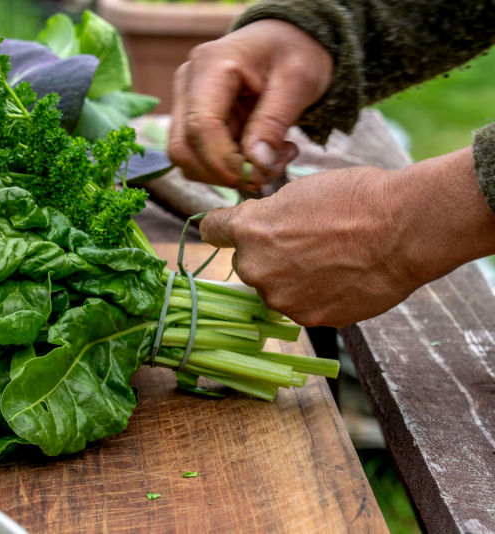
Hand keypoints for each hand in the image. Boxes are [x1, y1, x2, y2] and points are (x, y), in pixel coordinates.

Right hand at [167, 19, 333, 188]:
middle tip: (269, 172)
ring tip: (270, 160)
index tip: (261, 175)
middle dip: (224, 173)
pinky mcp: (190, 118)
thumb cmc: (294, 52)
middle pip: (184, 148)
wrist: (286, 41)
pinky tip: (259, 154)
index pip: (201, 127)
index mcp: (210, 65)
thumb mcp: (298, 82)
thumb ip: (274, 122)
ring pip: (186, 158)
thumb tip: (256, 165)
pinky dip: (226, 168)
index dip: (226, 162)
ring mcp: (184, 101)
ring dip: (226, 173)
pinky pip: (198, 156)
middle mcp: (187, 82)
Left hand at [199, 148, 494, 326]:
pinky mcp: (309, 318)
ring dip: (291, 279)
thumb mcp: (298, 193)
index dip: (224, 228)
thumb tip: (258, 230)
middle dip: (267, 256)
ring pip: (274, 289)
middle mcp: (255, 269)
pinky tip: (342, 279)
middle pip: (247, 264)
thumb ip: (267, 217)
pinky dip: (316, 296)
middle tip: (305, 243)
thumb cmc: (355, 199)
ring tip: (330, 261)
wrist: (403, 229)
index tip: (229, 230)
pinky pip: (302, 306)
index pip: (212, 231)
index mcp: (248, 230)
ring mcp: (281, 298)